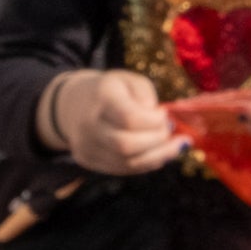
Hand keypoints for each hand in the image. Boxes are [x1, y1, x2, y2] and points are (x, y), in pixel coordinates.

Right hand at [45, 70, 183, 176]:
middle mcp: (89, 125)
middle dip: (157, 141)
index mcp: (101, 99)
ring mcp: (86, 146)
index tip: (164, 114)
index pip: (129, 118)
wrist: (74, 103)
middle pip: (126, 145)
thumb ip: (146, 94)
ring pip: (126, 162)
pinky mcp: (88, 160)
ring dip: (158, 156)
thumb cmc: (113, 90)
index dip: (154, 120)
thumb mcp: (131, 80)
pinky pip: (122, 169)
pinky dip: (146, 163)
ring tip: (176, 146)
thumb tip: (158, 118)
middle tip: (171, 131)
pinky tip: (160, 153)